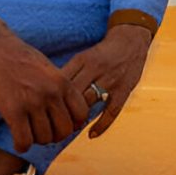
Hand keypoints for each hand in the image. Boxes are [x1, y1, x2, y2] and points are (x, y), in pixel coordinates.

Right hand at [0, 22, 90, 152]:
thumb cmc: (16, 54)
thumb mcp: (46, 67)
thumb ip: (57, 87)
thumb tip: (66, 111)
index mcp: (62, 81)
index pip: (81, 114)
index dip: (71, 124)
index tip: (58, 124)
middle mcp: (51, 93)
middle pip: (64, 130)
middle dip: (53, 135)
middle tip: (41, 131)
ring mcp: (33, 102)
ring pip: (44, 138)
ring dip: (36, 140)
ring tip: (27, 133)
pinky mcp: (12, 110)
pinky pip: (24, 140)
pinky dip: (21, 145)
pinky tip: (17, 141)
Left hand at [60, 24, 152, 138]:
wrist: (131, 40)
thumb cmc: (103, 52)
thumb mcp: (84, 57)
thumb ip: (69, 73)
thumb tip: (49, 92)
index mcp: (83, 60)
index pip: (62, 80)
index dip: (51, 96)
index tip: (44, 108)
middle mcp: (96, 69)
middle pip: (73, 92)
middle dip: (62, 108)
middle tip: (54, 121)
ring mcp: (111, 80)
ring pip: (89, 101)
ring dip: (78, 116)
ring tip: (69, 127)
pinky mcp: (124, 91)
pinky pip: (111, 111)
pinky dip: (101, 125)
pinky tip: (91, 134)